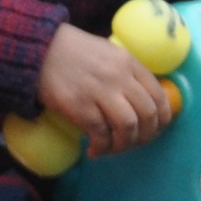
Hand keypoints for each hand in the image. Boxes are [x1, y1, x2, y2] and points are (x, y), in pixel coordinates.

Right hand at [36, 23, 177, 157]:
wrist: (37, 49)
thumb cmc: (73, 51)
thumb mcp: (108, 53)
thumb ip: (127, 72)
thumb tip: (142, 100)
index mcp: (129, 63)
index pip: (159, 96)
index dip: (163, 119)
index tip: (155, 130)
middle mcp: (119, 77)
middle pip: (148, 114)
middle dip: (146, 136)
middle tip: (134, 143)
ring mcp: (99, 91)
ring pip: (128, 126)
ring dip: (124, 144)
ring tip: (114, 149)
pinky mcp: (79, 105)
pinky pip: (100, 134)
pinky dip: (101, 148)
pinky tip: (94, 151)